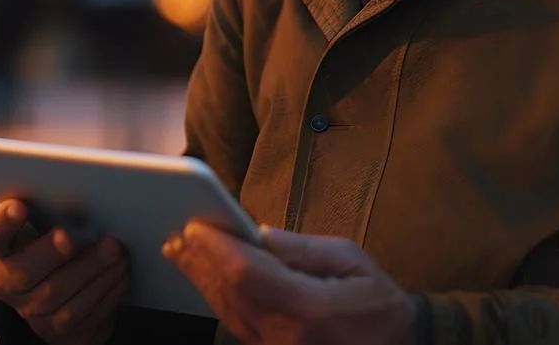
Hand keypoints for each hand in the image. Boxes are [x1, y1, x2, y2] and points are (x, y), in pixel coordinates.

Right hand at [0, 198, 128, 343]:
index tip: (20, 206)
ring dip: (91, 272)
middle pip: (25, 272)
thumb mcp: (49, 226)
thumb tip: (85, 194)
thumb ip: (56, 212)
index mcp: (4, 248)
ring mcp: (32, 311)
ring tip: (115, 253)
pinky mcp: (56, 331)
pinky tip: (120, 274)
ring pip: (58, 297)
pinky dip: (105, 292)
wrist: (65, 293)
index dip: (3, 222)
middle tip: (73, 237)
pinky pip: (81, 316)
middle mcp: (11, 282)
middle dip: (52, 253)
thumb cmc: (58, 246)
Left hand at [163, 223, 416, 344]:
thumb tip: (258, 233)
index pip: (247, 275)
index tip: (197, 225)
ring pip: (229, 315)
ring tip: (183, 253)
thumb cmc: (380, 305)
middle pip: (230, 296)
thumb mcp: (351, 262)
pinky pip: (240, 328)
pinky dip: (221, 301)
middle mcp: (286, 339)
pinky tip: (210, 282)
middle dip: (201, 262)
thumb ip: (302, 249)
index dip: (216, 249)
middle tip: (178, 235)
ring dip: (204, 282)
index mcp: (309, 311)